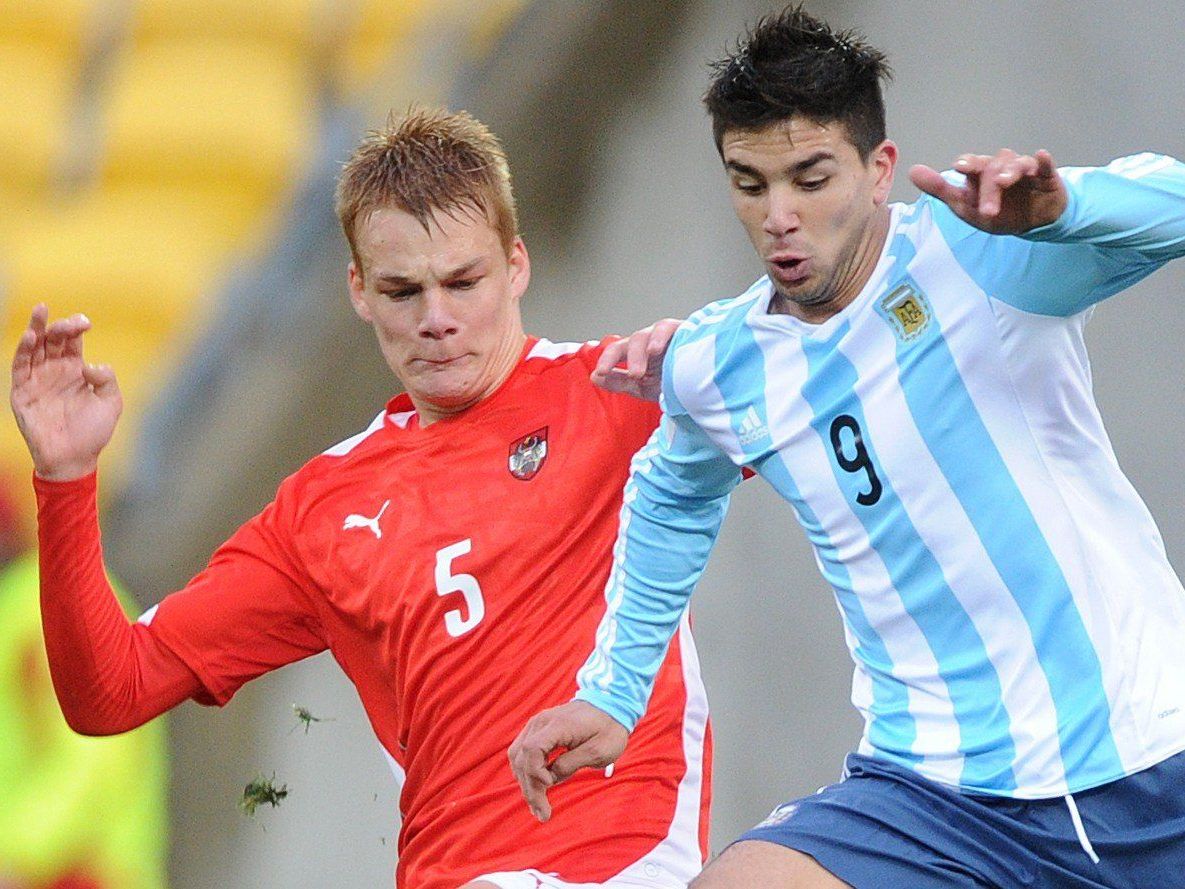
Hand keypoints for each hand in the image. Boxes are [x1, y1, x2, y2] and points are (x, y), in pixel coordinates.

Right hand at [10, 304, 121, 479]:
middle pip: (52, 339)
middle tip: (67, 320)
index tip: (86, 322)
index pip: (72, 341)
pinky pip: (20, 366)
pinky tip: (31, 336)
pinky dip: (24, 350)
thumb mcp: (110, 403)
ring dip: (36, 328)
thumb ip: (107, 380)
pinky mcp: (22, 392)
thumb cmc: (93, 433)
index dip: (76, 328)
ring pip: (34, 347)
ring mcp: (37, 380)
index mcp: (75, 370)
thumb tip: (91, 365)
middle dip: (59, 325)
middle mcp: (55, 371)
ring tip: (41, 311)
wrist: (74, 459)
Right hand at [508, 700, 627, 821]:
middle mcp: (541, 722)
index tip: (551, 786)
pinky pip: (523, 752)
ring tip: (539, 807)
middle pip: (521, 756)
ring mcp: (537, 724)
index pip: (532, 750)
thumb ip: (572, 764)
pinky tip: (537, 789)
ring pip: (518, 756)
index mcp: (558, 725)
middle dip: (530, 788)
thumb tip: (550, 778)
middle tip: (543, 814)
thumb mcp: (599, 751)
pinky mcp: (538, 729)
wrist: (609, 705)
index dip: (535, 772)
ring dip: (525, 782)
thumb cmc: (608, 729)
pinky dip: (527, 772)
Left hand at [591, 318, 681, 401]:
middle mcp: (649, 341)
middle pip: (634, 341)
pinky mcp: (684, 331)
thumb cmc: (670, 384)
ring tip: (648, 362)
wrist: (699, 387)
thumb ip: (618, 382)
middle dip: (632, 357)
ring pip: (651, 333)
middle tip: (635, 375)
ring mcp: (667, 335)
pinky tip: (658, 349)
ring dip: (646, 348)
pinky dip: (663, 336)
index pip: (617, 351)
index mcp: (636, 353)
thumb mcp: (641, 387)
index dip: (607, 360)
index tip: (601, 372)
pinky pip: (671, 328)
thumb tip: (594, 377)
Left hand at [909, 148, 1067, 234]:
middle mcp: (1001, 167)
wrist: (1031, 223)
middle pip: (992, 168)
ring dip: (1010, 172)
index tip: (958, 167)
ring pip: (1016, 164)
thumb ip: (940, 189)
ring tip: (1004, 182)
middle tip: (987, 210)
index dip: (967, 163)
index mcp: (980, 174)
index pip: (972, 164)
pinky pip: (1045, 166)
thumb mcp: (965, 206)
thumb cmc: (997, 212)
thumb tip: (912, 171)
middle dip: (988, 188)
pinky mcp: (1045, 176)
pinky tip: (1041, 156)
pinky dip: (1043, 161)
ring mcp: (1023, 170)